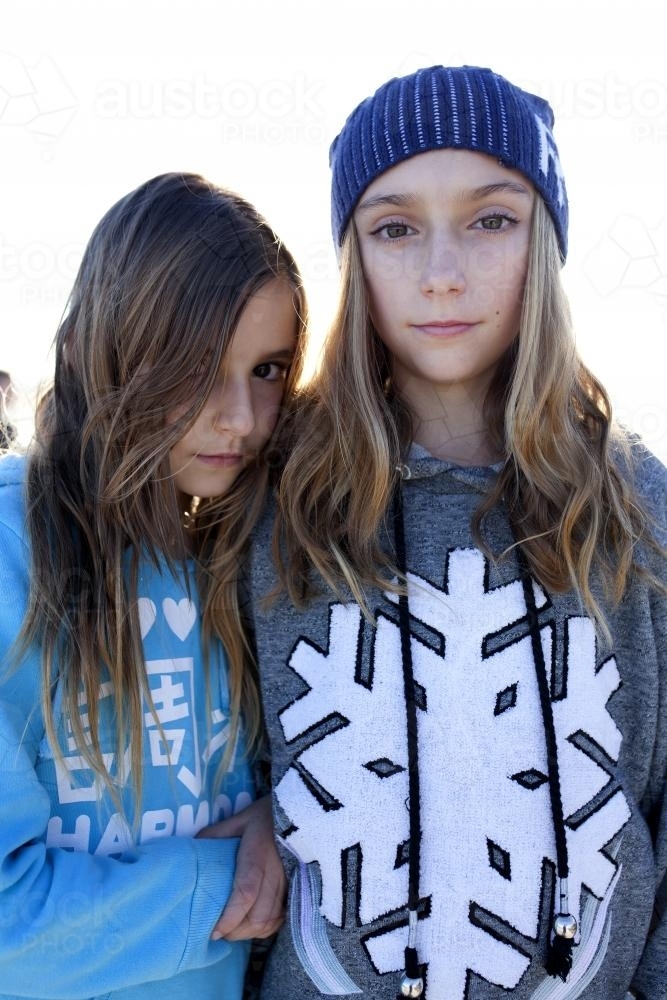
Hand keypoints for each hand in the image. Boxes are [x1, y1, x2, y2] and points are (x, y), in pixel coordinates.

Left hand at [196, 795, 285, 940]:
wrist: (303, 812)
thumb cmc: (266, 816)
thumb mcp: (238, 820)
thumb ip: (215, 834)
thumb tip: (190, 849)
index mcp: (258, 856)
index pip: (245, 893)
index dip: (230, 917)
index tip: (214, 931)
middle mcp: (276, 874)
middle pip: (258, 916)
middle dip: (236, 931)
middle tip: (218, 932)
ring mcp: (290, 884)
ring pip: (271, 921)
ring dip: (250, 932)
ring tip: (233, 931)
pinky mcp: (298, 889)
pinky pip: (282, 918)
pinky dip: (266, 928)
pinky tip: (253, 925)